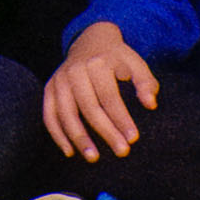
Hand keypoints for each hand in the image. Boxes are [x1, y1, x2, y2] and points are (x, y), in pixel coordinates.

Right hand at [44, 22, 159, 161]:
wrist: (89, 41)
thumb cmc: (117, 59)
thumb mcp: (135, 63)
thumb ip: (145, 82)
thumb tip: (150, 104)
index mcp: (97, 63)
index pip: (109, 96)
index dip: (121, 118)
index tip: (133, 138)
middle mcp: (74, 71)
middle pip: (88, 106)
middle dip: (105, 132)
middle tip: (122, 152)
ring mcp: (59, 80)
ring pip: (65, 113)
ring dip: (78, 138)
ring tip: (93, 158)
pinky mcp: (49, 89)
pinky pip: (49, 114)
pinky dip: (57, 134)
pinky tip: (69, 152)